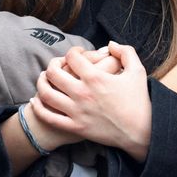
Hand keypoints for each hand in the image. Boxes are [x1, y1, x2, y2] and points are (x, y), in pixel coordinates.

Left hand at [31, 43, 151, 160]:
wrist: (140, 133)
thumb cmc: (139, 101)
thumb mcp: (138, 71)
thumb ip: (125, 52)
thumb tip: (110, 44)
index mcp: (95, 77)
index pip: (72, 57)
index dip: (72, 51)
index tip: (77, 54)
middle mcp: (82, 93)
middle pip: (53, 72)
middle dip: (52, 64)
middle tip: (57, 64)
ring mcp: (76, 111)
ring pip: (46, 93)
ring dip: (41, 82)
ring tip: (44, 78)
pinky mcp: (75, 127)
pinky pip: (49, 117)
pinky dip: (38, 108)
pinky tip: (36, 101)